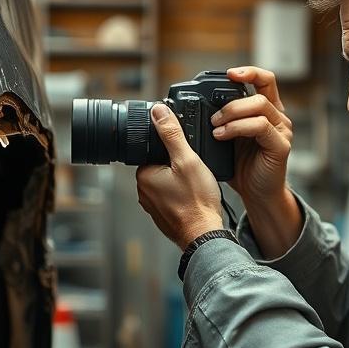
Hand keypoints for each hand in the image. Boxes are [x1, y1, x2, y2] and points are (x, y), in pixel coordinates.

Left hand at [136, 103, 224, 249]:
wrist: (205, 235)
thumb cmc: (197, 202)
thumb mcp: (187, 160)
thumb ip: (172, 134)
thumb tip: (158, 111)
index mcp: (144, 175)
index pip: (155, 152)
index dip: (173, 151)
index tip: (187, 157)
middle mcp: (143, 192)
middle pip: (162, 166)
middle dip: (178, 167)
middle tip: (194, 174)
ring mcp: (153, 206)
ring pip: (168, 183)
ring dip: (182, 182)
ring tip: (196, 187)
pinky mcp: (163, 217)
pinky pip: (172, 198)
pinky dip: (183, 197)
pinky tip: (194, 199)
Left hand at [212, 66, 292, 204]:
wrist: (256, 194)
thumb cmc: (242, 166)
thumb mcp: (228, 136)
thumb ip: (221, 119)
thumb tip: (193, 107)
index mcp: (267, 110)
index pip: (265, 80)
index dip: (249, 72)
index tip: (229, 74)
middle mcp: (278, 117)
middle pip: (260, 92)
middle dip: (232, 101)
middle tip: (213, 117)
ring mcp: (282, 131)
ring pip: (259, 106)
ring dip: (232, 113)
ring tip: (215, 127)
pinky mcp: (280, 145)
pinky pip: (261, 126)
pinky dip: (238, 127)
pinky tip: (222, 136)